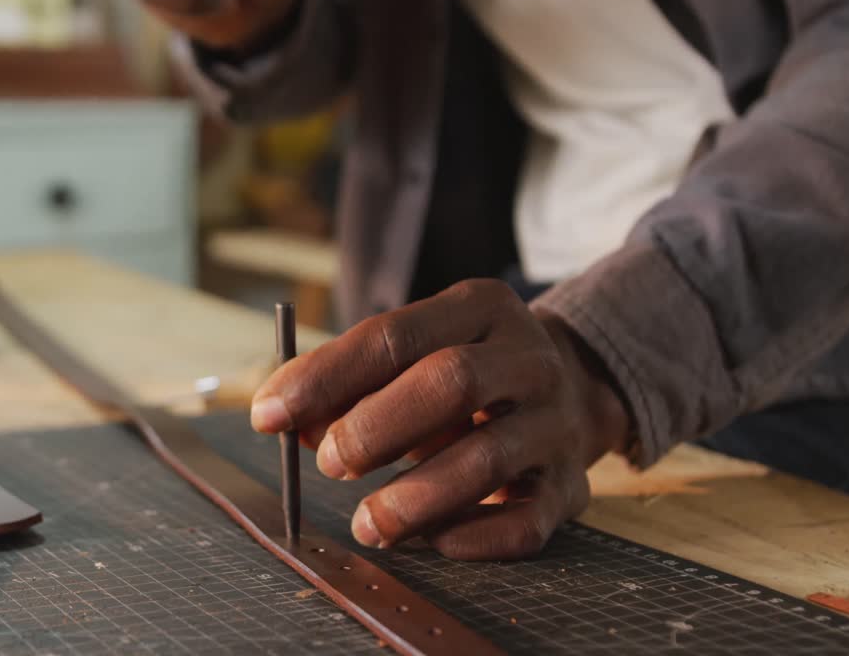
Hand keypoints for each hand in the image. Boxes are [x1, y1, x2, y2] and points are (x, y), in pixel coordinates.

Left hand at [250, 280, 631, 559]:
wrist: (578, 389)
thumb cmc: (465, 373)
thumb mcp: (415, 355)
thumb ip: (350, 382)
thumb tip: (282, 419)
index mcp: (480, 308)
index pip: (394, 335)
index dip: (325, 376)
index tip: (270, 415)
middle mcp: (527, 358)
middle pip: (451, 383)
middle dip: (376, 428)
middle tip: (328, 464)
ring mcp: (557, 423)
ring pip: (488, 458)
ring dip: (415, 498)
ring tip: (367, 524)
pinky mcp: (572, 487)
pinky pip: (527, 522)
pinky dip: (475, 537)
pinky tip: (434, 542)